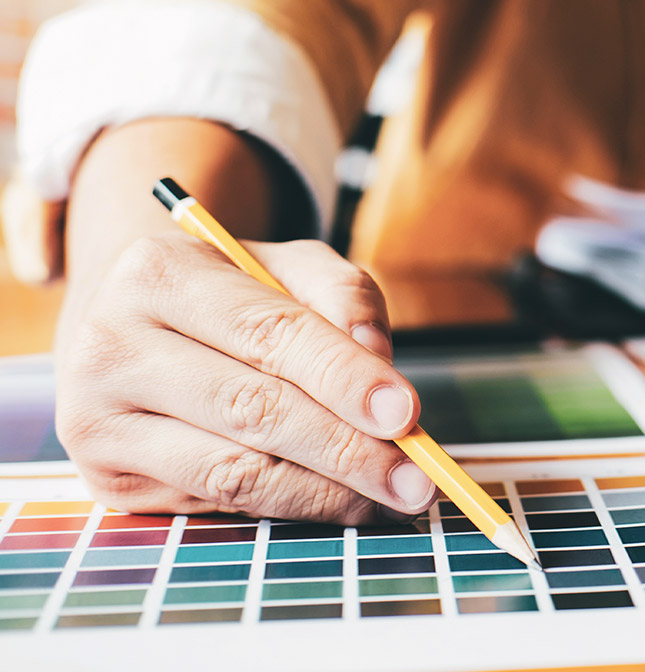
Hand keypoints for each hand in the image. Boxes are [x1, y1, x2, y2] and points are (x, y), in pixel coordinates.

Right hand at [53, 236, 432, 523]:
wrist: (132, 328)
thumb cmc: (230, 296)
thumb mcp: (287, 267)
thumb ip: (342, 295)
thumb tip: (380, 362)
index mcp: (159, 273)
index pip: (270, 333)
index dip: (344, 378)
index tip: (406, 414)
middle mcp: (111, 346)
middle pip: (253, 409)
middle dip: (348, 449)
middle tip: (416, 477)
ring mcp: (98, 421)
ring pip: (235, 471)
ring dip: (326, 492)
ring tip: (389, 496)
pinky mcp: (106, 481)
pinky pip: (217, 504)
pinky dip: (288, 506)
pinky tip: (336, 501)